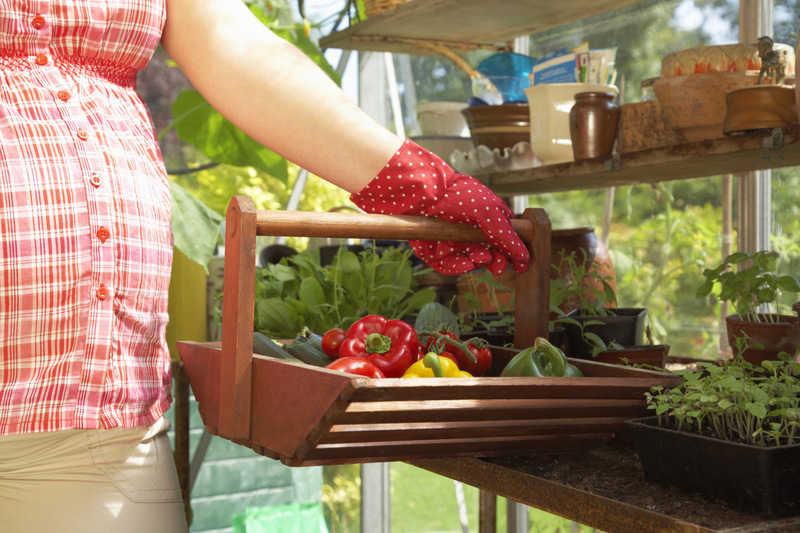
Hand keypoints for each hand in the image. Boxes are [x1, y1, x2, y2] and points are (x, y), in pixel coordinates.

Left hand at [350, 139, 529, 274]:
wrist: (422, 195)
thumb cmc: (458, 196)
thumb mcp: (489, 213)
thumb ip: (507, 236)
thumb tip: (524, 257)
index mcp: (489, 220)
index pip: (506, 242)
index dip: (512, 254)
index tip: (519, 264)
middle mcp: (473, 233)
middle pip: (491, 256)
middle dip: (496, 262)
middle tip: (497, 266)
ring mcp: (456, 243)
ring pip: (473, 263)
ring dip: (479, 262)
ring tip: (479, 256)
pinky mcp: (438, 252)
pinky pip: (452, 267)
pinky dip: (460, 267)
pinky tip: (465, 264)